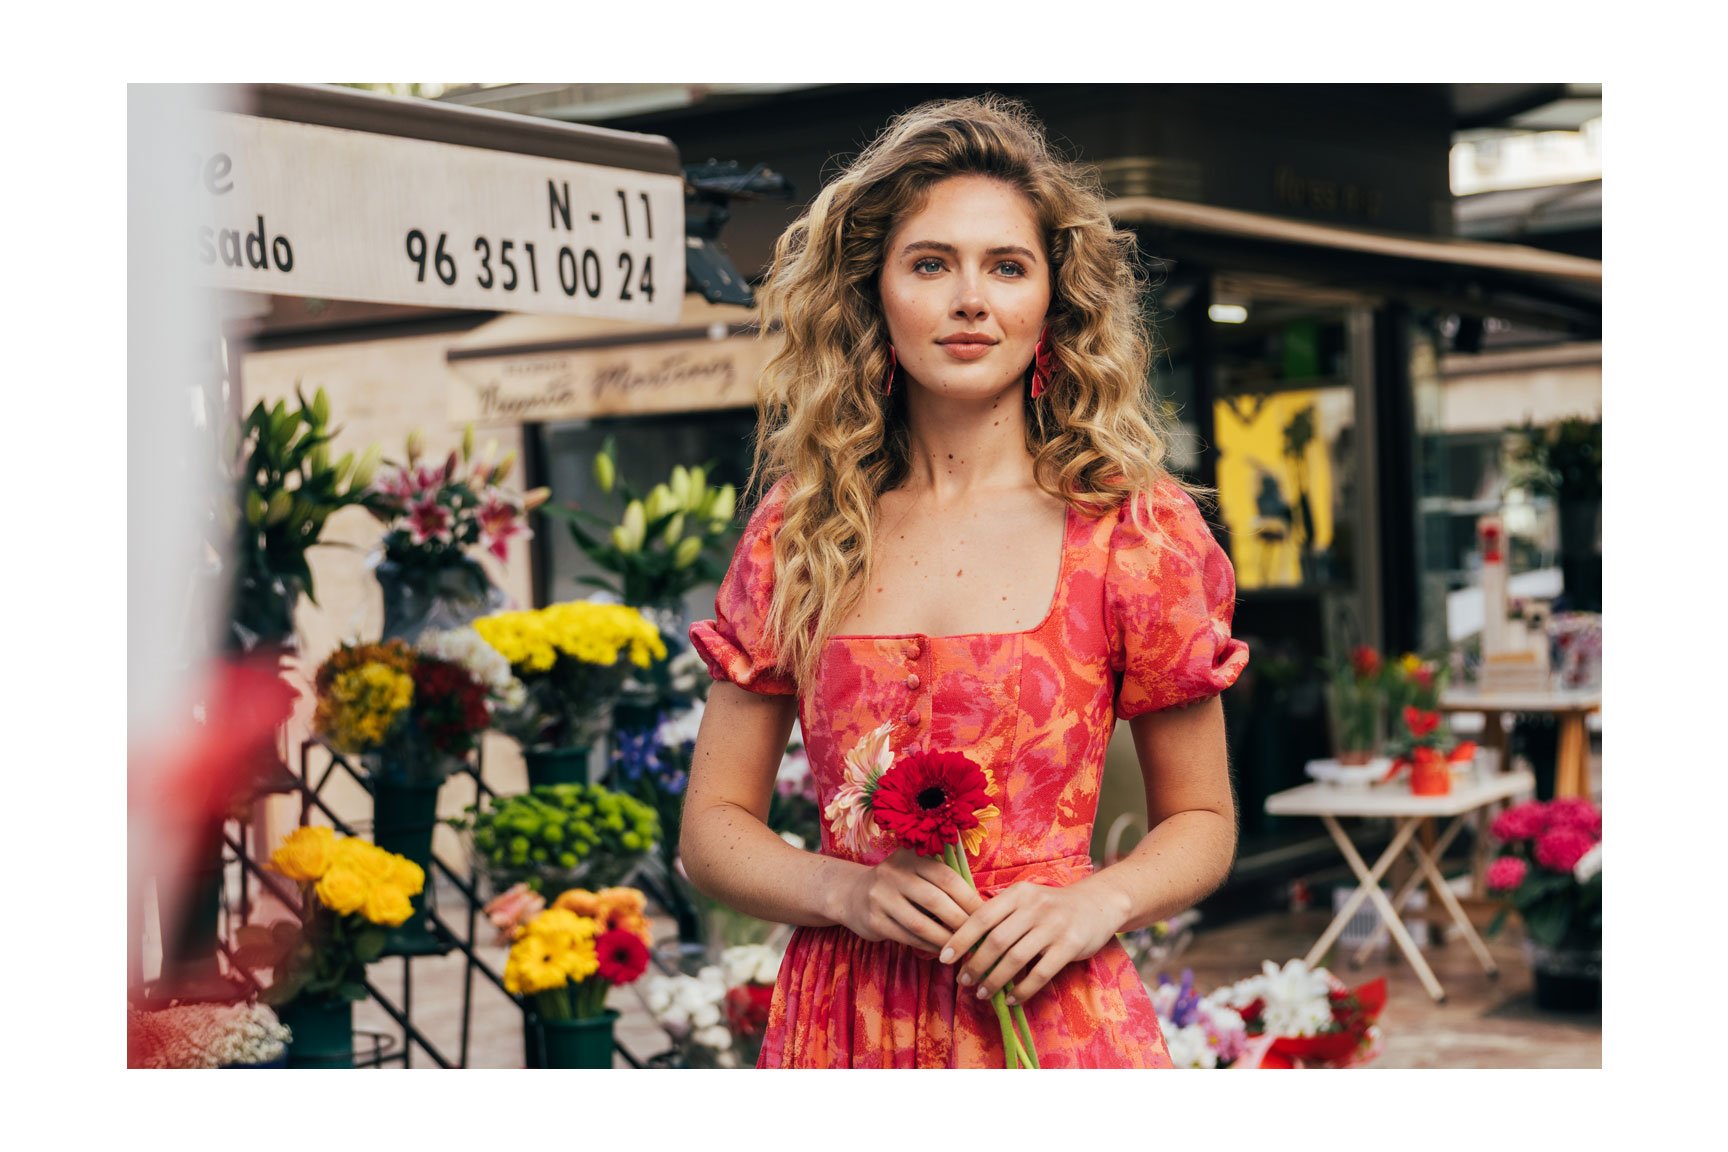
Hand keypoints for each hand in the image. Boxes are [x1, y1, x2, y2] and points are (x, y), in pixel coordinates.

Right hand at [833, 848, 984, 953]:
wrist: (852, 895)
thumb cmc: (898, 885)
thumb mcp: (915, 872)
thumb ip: (942, 883)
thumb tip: (982, 908)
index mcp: (911, 856)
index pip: (947, 877)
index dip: (969, 898)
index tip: (986, 915)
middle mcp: (893, 873)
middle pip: (935, 900)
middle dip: (960, 921)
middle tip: (978, 936)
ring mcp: (880, 897)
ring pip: (921, 923)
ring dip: (945, 938)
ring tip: (963, 948)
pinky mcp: (873, 920)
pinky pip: (907, 937)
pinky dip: (928, 946)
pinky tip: (941, 951)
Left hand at [940, 880, 1125, 1003]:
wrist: (1098, 904)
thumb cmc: (1052, 906)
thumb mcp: (1026, 900)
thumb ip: (1000, 915)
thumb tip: (966, 944)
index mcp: (1018, 894)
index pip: (981, 916)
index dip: (960, 938)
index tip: (944, 957)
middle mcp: (1034, 907)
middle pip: (996, 940)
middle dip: (975, 964)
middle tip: (962, 981)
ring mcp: (1054, 926)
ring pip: (1016, 958)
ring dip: (994, 980)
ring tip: (981, 993)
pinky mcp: (1070, 946)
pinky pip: (1041, 973)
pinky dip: (1022, 989)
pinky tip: (1011, 998)